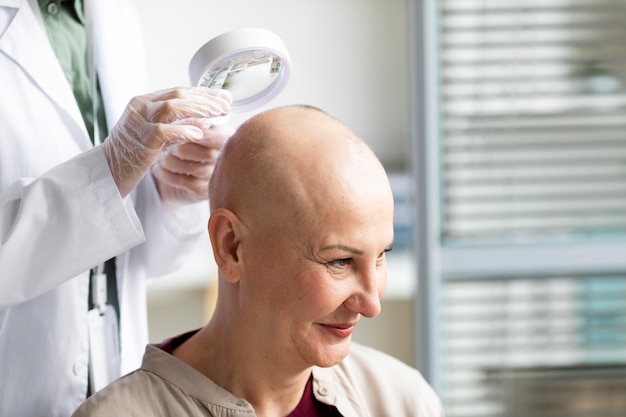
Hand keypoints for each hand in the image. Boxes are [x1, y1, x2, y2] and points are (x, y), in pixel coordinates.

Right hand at [102, 87, 231, 197]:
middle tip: (227, 106)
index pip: (178, 91)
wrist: (107, 173)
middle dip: (206, 99)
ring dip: (200, 109)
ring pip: (174, 106)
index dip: (203, 93)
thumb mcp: (157, 136)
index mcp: (143, 102)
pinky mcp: (140, 139)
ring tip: (219, 116)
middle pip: (179, 94)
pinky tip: (200, 134)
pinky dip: (184, 130)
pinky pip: (165, 131)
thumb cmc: (133, 156)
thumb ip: (177, 124)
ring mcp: (139, 122)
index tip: (224, 97)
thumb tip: (206, 119)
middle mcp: (140, 107)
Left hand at [150, 121, 232, 203]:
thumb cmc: (180, 143)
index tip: (174, 127)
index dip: (192, 130)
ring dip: (169, 161)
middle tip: (165, 145)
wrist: (170, 173)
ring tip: (161, 156)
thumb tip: (207, 100)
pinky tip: (158, 168)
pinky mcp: (202, 191)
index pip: (214, 135)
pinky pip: (183, 182)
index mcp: (226, 138)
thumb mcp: (187, 126)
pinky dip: (166, 174)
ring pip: (192, 168)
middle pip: (205, 152)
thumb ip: (194, 116)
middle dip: (179, 147)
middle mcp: (225, 159)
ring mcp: (214, 177)